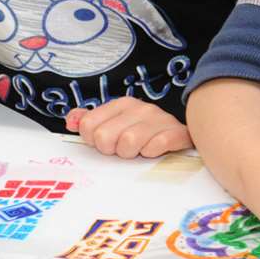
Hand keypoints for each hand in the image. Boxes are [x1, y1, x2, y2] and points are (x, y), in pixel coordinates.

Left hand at [66, 97, 190, 158]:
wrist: (189, 135)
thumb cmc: (146, 135)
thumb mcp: (116, 124)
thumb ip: (90, 121)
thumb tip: (70, 121)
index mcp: (122, 104)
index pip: (89, 126)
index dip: (94, 141)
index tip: (107, 144)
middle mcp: (140, 108)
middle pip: (105, 137)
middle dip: (113, 150)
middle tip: (125, 150)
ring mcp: (160, 119)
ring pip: (128, 143)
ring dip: (133, 154)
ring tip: (140, 152)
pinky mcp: (177, 133)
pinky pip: (156, 146)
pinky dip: (152, 154)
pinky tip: (156, 152)